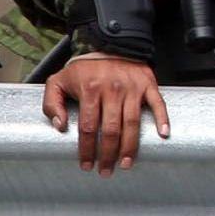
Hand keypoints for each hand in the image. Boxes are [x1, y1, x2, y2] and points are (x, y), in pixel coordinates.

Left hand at [44, 54, 167, 174]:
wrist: (110, 45)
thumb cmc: (83, 69)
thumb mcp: (57, 82)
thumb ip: (51, 104)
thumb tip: (60, 126)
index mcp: (90, 90)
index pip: (89, 128)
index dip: (87, 150)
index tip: (87, 165)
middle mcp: (112, 89)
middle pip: (112, 130)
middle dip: (109, 155)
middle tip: (107, 171)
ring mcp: (132, 87)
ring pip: (132, 123)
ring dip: (130, 147)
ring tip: (126, 163)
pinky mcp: (147, 84)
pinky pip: (157, 104)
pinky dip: (162, 119)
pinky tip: (162, 134)